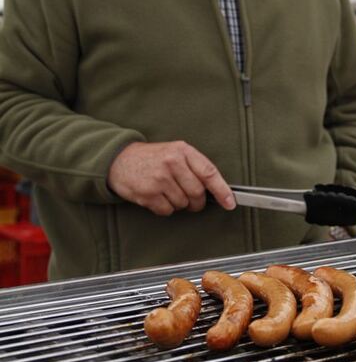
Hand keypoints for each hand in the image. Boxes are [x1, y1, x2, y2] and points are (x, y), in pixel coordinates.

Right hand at [107, 141, 235, 215]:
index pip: (209, 172)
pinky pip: (168, 211)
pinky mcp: (148, 194)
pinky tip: (157, 196)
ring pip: (183, 204)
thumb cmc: (153, 157)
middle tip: (189, 197)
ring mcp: (159, 179)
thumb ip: (194, 166)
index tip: (230, 203)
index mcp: (183, 150)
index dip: (222, 190)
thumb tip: (216, 190)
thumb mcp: (175, 151)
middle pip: (197, 193)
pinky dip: (165, 208)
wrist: (119, 159)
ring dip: (179, 203)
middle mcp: (172, 163)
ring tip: (167, 190)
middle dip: (196, 201)